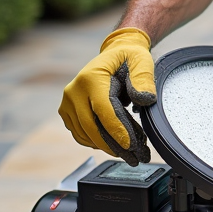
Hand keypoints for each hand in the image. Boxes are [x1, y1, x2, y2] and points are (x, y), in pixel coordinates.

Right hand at [59, 27, 156, 164]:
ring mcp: (67, 103)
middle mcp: (74, 91)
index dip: (117, 129)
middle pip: (91, 127)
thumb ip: (143, 78)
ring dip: (107, 147)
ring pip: (85, 135)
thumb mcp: (141, 61)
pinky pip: (81, 135)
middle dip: (114, 146)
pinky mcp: (67, 112)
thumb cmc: (129, 57)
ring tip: (131, 153)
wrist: (115, 53)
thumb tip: (145, 99)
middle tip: (135, 158)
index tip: (130, 145)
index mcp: (91, 78)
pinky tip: (115, 145)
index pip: (103, 109)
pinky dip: (97, 143)